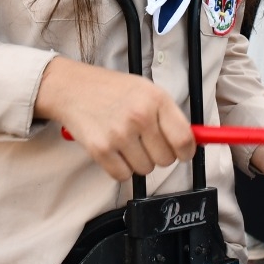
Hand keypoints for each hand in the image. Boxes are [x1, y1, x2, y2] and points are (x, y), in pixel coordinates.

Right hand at [37, 57, 195, 181]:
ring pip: (145, 169)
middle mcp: (140, 116)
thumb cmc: (112, 90)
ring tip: (126, 142)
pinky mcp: (100, 149)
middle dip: (158, 155)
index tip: (182, 153)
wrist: (72, 88)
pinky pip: (123, 175)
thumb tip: (192, 143)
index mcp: (156, 99)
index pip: (184, 139)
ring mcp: (119, 134)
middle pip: (166, 159)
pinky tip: (114, 150)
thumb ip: (168, 115)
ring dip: (138, 161)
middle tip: (146, 142)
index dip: (186, 152)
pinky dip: (120, 168)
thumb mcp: (146, 90)